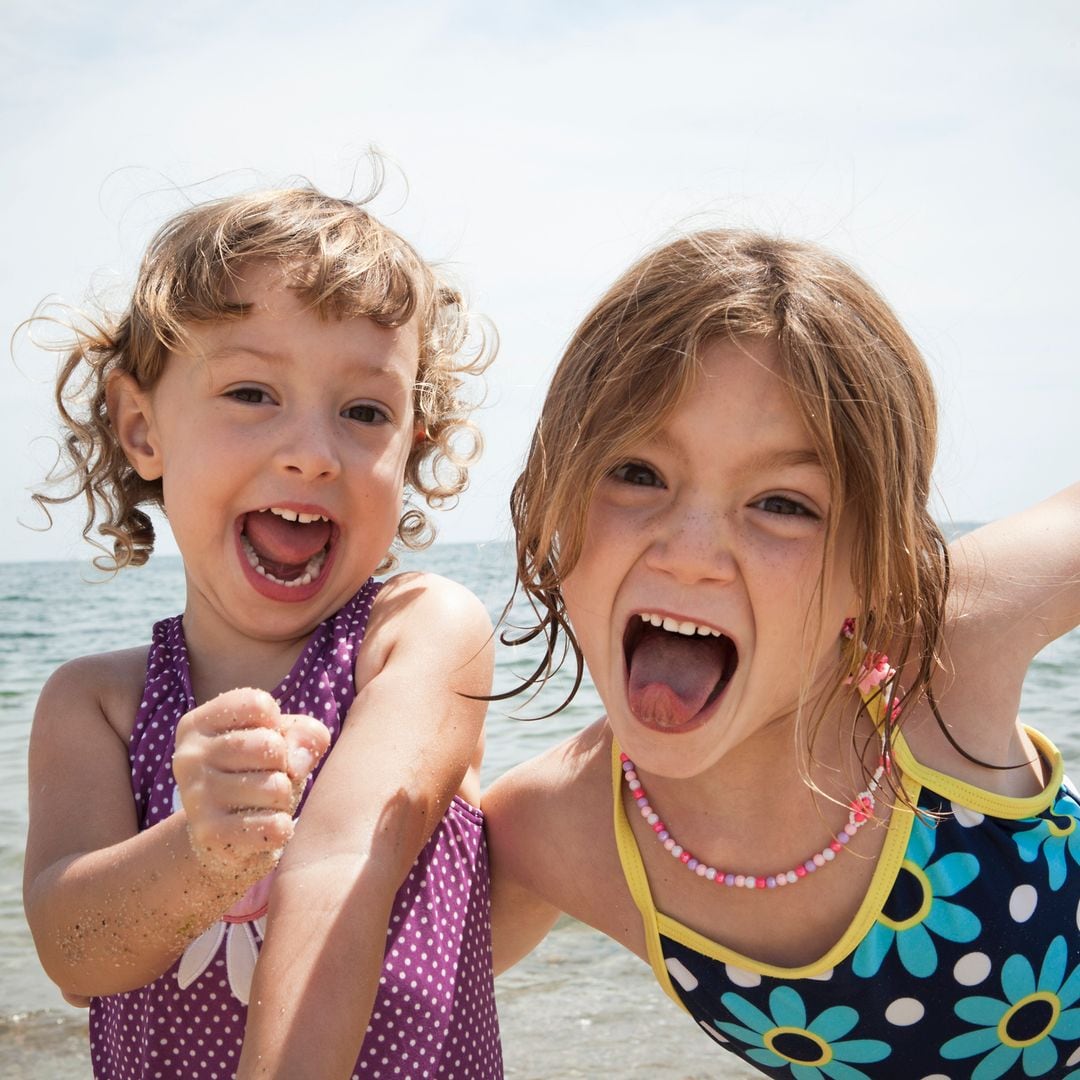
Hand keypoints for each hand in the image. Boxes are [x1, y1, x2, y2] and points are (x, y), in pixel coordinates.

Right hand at [172, 688, 329, 878]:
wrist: (224, 836)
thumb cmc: (258, 773)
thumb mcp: (282, 740)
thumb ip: (304, 733)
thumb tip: (297, 761)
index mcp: (197, 724)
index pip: (258, 705)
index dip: (278, 725)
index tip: (265, 740)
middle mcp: (189, 757)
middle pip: (269, 745)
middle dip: (284, 763)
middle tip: (267, 776)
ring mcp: (195, 798)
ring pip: (276, 787)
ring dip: (284, 797)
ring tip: (263, 802)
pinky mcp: (211, 836)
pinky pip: (274, 826)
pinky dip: (281, 828)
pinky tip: (263, 827)